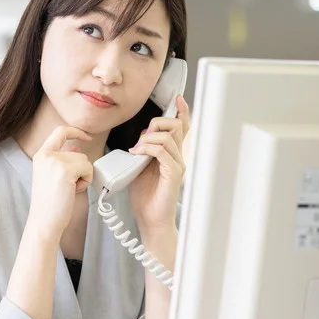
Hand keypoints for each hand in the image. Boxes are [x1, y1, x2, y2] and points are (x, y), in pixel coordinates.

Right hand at [29, 126, 93, 237]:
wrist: (44, 221)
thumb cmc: (50, 203)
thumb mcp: (53, 176)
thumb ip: (63, 160)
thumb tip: (76, 148)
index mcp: (41, 155)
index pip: (60, 131)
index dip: (75, 132)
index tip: (86, 137)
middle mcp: (46, 155)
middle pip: (78, 153)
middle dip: (80, 170)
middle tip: (68, 186)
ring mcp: (55, 161)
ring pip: (84, 161)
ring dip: (83, 177)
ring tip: (69, 190)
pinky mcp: (65, 170)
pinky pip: (88, 169)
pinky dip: (85, 181)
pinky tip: (74, 191)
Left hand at [128, 95, 190, 230]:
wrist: (149, 219)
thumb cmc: (145, 196)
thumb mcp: (140, 166)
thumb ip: (144, 149)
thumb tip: (143, 135)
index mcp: (172, 153)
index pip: (182, 128)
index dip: (181, 111)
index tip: (177, 99)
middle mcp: (178, 157)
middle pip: (176, 126)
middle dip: (157, 123)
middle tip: (142, 137)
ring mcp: (178, 165)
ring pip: (168, 136)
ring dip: (148, 138)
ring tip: (136, 149)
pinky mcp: (173, 174)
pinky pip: (163, 151)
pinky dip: (147, 148)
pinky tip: (137, 154)